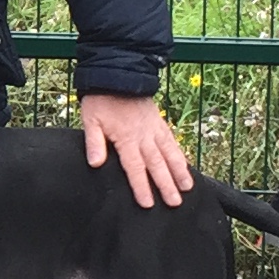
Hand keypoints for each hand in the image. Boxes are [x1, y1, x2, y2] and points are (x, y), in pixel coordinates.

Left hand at [83, 91, 190, 209]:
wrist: (118, 74)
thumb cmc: (101, 99)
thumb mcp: (90, 120)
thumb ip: (94, 143)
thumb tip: (95, 164)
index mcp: (126, 138)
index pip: (134, 167)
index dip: (141, 186)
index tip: (148, 204)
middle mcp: (144, 136)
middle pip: (156, 164)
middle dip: (166, 185)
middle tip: (174, 203)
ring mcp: (154, 129)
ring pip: (169, 153)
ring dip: (179, 171)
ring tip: (187, 188)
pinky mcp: (159, 122)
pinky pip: (172, 141)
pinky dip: (179, 155)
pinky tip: (185, 165)